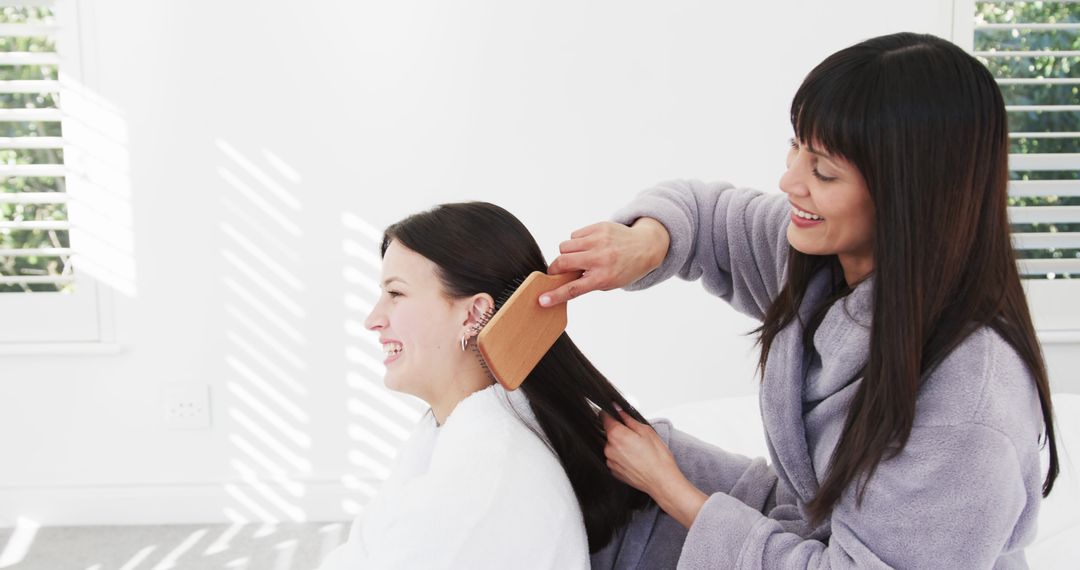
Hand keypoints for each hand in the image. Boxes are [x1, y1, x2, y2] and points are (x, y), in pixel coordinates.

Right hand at [539, 217, 669, 306]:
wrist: (645, 246)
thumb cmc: (624, 269)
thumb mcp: (608, 283)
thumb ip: (585, 282)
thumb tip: (559, 281)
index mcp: (603, 277)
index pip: (573, 289)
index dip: (555, 295)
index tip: (542, 300)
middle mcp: (600, 258)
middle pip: (563, 262)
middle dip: (554, 268)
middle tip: (556, 272)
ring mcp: (599, 241)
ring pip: (565, 246)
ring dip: (566, 253)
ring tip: (579, 257)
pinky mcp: (598, 227)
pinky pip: (574, 235)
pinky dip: (576, 242)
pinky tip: (588, 246)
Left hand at [601, 409, 707, 528]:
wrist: (661, 480)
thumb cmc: (657, 458)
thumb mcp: (646, 431)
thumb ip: (629, 419)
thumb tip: (619, 410)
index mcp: (616, 435)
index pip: (604, 417)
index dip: (609, 413)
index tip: (613, 413)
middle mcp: (610, 449)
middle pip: (610, 434)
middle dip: (620, 433)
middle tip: (636, 437)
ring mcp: (611, 462)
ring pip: (612, 447)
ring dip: (621, 446)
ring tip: (638, 451)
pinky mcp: (614, 472)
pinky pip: (615, 459)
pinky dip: (623, 458)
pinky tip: (635, 459)